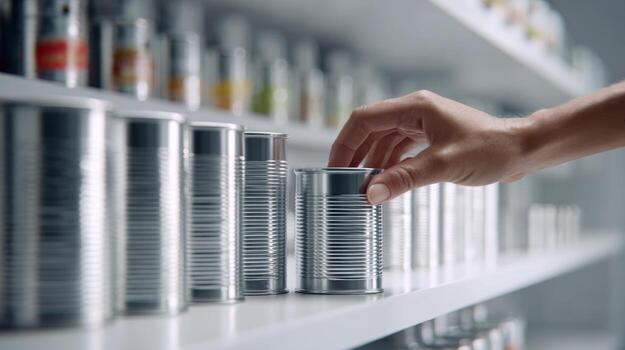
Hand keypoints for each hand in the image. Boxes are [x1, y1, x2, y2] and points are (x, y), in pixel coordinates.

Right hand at [328, 90, 529, 203]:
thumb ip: (404, 178)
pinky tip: (384, 180)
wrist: (521, 151)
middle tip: (343, 180)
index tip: (335, 168)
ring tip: (361, 185)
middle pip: (370, 129)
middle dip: (354, 154)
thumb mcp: (443, 166)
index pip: (365, 119)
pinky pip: (399, 147)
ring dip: (371, 161)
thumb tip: (370, 193)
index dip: (345, 143)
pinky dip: (388, 163)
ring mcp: (422, 123)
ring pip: (383, 139)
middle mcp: (415, 111)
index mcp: (415, 107)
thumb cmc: (490, 150)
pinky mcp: (430, 136)